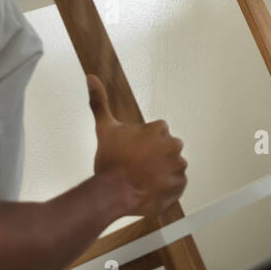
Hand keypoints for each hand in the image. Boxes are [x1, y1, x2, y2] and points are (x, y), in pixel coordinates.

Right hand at [87, 74, 187, 217]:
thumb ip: (99, 101)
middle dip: (154, 158)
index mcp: (160, 128)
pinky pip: (176, 185)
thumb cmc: (110, 160)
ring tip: (141, 180)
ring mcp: (178, 166)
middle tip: (136, 168)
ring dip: (161, 173)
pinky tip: (149, 189)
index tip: (131, 153)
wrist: (113, 193)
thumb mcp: (104, 128)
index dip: (141, 145)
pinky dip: (166, 188)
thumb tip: (90, 77)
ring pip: (171, 167)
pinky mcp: (180, 186)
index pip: (155, 135)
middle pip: (165, 150)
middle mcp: (174, 144)